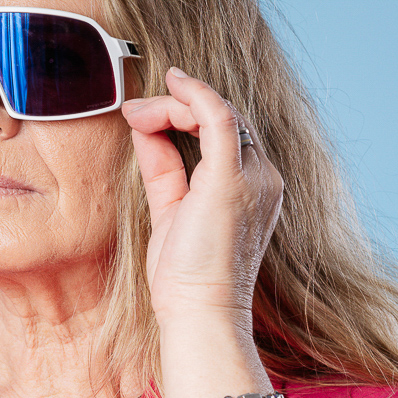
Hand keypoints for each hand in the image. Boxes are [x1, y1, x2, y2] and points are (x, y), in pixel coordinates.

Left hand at [122, 69, 282, 325]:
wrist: (199, 312)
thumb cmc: (185, 277)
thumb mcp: (170, 212)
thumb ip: (163, 170)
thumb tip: (145, 129)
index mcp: (253, 189)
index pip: (225, 133)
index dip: (184, 115)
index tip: (143, 116)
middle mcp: (263, 178)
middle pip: (224, 117)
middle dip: (176, 105)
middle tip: (134, 109)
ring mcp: (253, 176)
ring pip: (219, 112)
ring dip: (175, 103)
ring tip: (137, 109)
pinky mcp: (232, 178)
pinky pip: (217, 115)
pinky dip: (192, 95)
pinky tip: (169, 85)